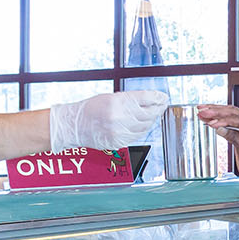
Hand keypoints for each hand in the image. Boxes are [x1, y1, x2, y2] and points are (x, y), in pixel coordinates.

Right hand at [48, 90, 169, 151]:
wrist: (75, 125)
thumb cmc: (90, 109)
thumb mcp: (109, 98)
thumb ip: (129, 100)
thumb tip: (148, 102)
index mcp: (117, 102)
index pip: (145, 99)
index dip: (157, 98)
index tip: (163, 97)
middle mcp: (120, 117)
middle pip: (148, 113)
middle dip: (157, 109)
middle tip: (162, 105)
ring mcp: (120, 131)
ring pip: (145, 126)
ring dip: (152, 120)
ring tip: (154, 114)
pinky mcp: (119, 142)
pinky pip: (137, 135)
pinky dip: (143, 129)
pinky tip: (144, 125)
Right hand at [198, 104, 238, 195]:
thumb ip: (234, 139)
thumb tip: (220, 128)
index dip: (223, 120)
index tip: (211, 123)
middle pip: (234, 113)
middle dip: (216, 111)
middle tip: (202, 111)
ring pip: (231, 114)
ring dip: (216, 112)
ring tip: (201, 110)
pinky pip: (230, 121)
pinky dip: (218, 119)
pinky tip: (208, 118)